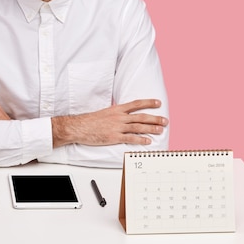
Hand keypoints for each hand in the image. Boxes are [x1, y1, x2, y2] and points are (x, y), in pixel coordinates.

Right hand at [52, 99, 167, 147]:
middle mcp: (119, 117)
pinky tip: (148, 141)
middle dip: (155, 118)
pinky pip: (131, 138)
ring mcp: (117, 127)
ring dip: (151, 128)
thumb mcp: (104, 113)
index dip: (148, 103)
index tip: (158, 103)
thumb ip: (115, 114)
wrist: (79, 127)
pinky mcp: (114, 137)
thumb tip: (124, 115)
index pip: (136, 104)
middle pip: (141, 117)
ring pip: (138, 127)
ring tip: (160, 130)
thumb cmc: (89, 121)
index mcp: (116, 109)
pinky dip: (141, 140)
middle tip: (165, 120)